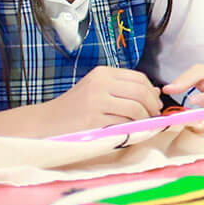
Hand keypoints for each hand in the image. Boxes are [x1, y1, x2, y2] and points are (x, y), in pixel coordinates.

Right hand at [42, 66, 160, 134]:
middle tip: (155, 117)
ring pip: (135, 108)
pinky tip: (131, 131)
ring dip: (145, 119)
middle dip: (153, 106)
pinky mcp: (93, 120)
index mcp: (103, 73)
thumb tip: (156, 92)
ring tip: (144, 125)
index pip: (139, 78)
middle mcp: (100, 83)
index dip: (152, 92)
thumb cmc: (75, 108)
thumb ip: (124, 89)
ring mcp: (96, 101)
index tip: (156, 104)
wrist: (47, 122)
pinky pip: (123, 123)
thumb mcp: (98, 90)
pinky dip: (132, 128)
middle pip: (140, 92)